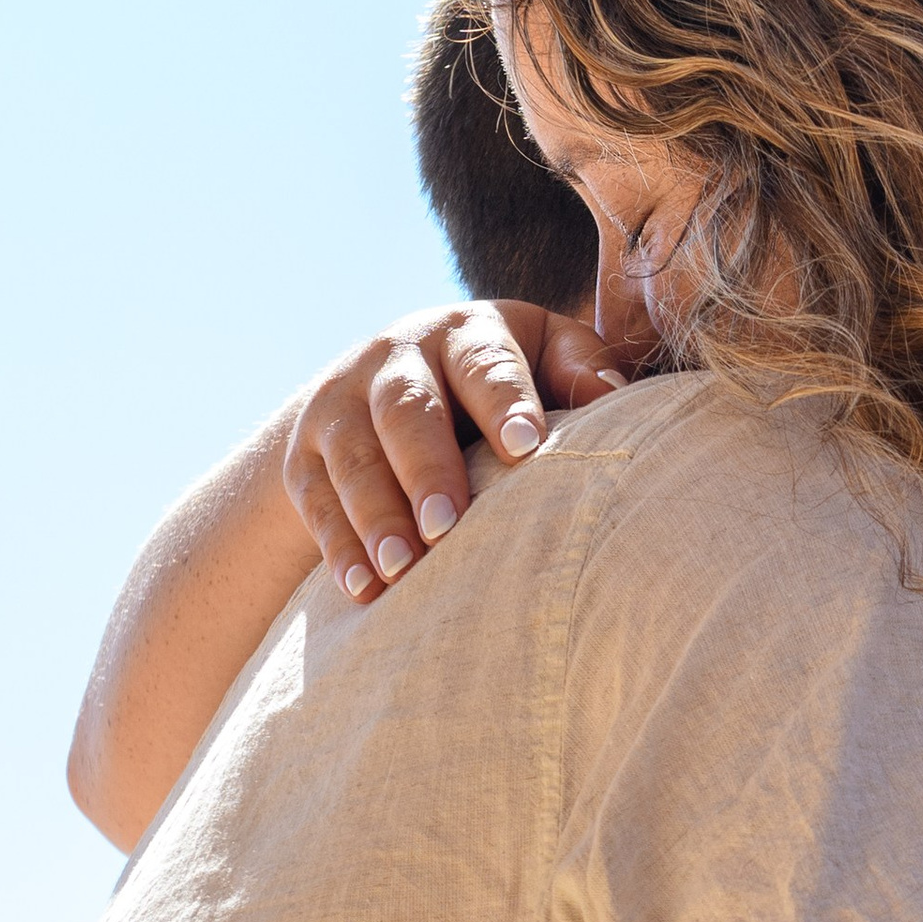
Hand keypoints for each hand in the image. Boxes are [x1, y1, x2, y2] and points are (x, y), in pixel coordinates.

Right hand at [282, 302, 635, 601]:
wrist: (378, 385)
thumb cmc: (493, 381)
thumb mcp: (538, 354)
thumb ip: (576, 369)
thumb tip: (619, 397)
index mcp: (464, 332)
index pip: (484, 362)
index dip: (505, 401)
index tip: (527, 447)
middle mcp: (393, 357)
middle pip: (406, 409)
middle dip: (426, 468)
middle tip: (446, 525)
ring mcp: (339, 404)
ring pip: (353, 458)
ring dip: (376, 516)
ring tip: (402, 570)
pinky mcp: (303, 454)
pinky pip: (315, 500)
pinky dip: (338, 546)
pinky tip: (363, 588)